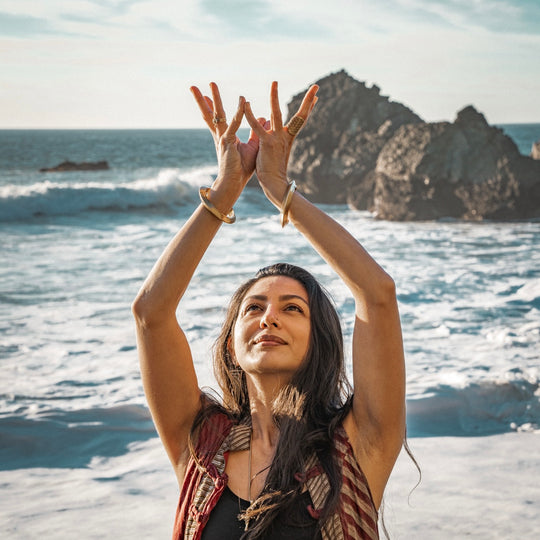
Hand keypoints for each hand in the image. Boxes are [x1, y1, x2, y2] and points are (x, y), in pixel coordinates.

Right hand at [190, 83, 258, 187]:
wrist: (234, 183)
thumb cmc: (242, 169)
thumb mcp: (252, 146)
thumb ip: (256, 132)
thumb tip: (263, 118)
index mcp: (225, 137)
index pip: (218, 119)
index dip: (212, 106)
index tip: (207, 95)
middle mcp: (221, 136)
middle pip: (211, 114)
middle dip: (205, 99)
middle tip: (197, 86)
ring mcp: (222, 138)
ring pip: (217, 115)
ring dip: (215, 99)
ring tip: (210, 85)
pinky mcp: (227, 142)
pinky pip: (234, 124)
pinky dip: (239, 113)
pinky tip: (242, 102)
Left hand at [244, 81, 317, 206]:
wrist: (274, 183)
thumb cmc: (273, 169)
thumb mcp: (277, 150)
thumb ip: (277, 139)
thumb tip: (279, 133)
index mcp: (289, 138)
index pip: (301, 119)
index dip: (308, 107)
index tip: (316, 95)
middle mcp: (285, 136)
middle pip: (299, 115)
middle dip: (308, 100)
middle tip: (316, 86)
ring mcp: (277, 139)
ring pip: (276, 114)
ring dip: (274, 97)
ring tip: (275, 82)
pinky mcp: (266, 143)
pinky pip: (257, 127)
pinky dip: (250, 115)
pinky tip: (246, 104)